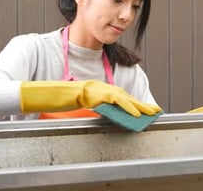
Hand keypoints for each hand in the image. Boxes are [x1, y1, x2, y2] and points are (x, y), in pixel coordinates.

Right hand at [20, 80, 161, 116]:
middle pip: (125, 96)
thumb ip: (92, 107)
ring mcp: (98, 89)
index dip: (132, 102)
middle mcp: (100, 87)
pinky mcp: (96, 93)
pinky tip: (137, 113)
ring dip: (139, 106)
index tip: (144, 109)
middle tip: (155, 111)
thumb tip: (103, 114)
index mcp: (97, 90)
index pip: (119, 96)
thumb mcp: (78, 104)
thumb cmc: (59, 99)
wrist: (48, 93)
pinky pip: (116, 100)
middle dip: (141, 104)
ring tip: (151, 113)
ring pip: (124, 97)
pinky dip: (128, 107)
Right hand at [81, 80, 161, 116]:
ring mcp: (116, 94)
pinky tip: (136, 114)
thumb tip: (126, 120)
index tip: (156, 110)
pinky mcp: (111, 96)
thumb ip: (117, 111)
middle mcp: (121, 94)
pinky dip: (130, 109)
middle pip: (137, 102)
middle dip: (148, 107)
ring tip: (151, 114)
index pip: (136, 102)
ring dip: (142, 108)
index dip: (146, 106)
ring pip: (132, 102)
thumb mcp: (109, 106)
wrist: (83, 91)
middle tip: (158, 112)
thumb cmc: (95, 98)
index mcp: (121, 96)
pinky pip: (123, 103)